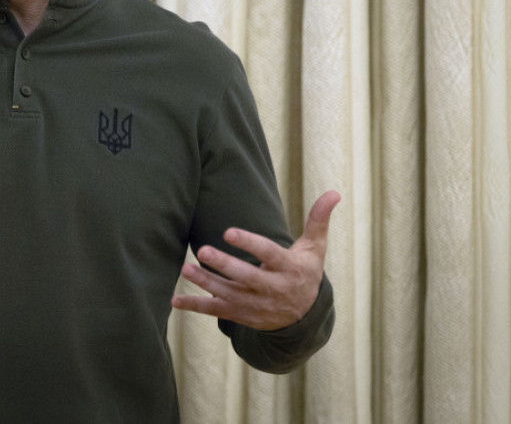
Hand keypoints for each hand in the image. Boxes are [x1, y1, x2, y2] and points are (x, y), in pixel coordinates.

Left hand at [171, 190, 339, 330]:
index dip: (249, 243)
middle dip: (223, 265)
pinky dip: (195, 306)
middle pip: (245, 276)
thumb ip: (318, 219)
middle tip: (201, 250)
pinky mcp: (242, 315)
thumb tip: (334, 192)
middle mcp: (271, 289)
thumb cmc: (305, 272)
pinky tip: (175, 299)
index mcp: (287, 269)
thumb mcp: (314, 248)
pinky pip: (216, 311)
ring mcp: (255, 304)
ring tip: (185, 268)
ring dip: (205, 282)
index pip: (268, 254)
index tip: (228, 231)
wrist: (305, 318)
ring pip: (227, 294)